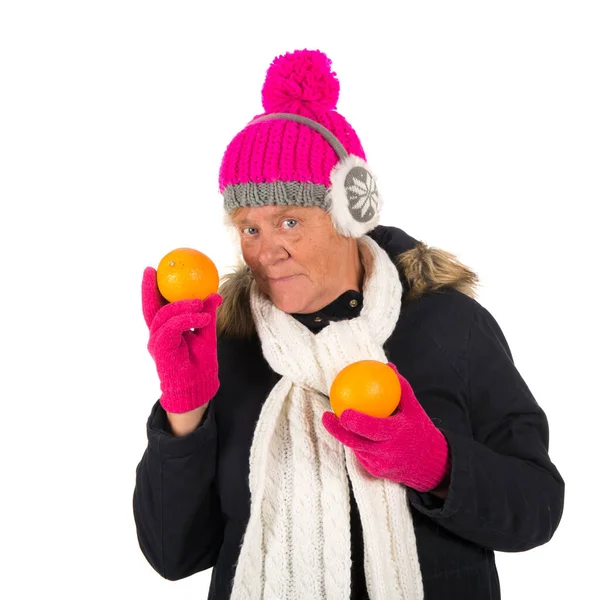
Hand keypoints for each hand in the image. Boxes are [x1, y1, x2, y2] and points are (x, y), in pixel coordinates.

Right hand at [142, 266, 221, 412]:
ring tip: (199, 302)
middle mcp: (158, 335)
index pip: (157, 306)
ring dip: (182, 306)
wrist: (198, 386)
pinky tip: (201, 317)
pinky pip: (172, 328)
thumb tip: (215, 295)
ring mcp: (157, 342)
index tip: (153, 270)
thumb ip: (207, 315)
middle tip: (155, 272)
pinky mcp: (161, 349)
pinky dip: (186, 319)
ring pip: (164, 316)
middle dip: (150, 288)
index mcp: (166, 330)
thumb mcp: (206, 333)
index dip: (152, 288)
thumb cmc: (200, 363)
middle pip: (150, 308)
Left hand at [322, 363, 449, 492]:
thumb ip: (401, 388)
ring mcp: (381, 465)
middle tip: (326, 416)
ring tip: (332, 420)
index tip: (342, 410)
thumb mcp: (415, 409)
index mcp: (397, 435)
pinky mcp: (376, 473)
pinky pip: (361, 456)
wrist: (434, 466)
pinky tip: (349, 432)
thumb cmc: (421, 431)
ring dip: (345, 435)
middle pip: (355, 442)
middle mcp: (388, 452)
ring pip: (356, 449)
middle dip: (336, 430)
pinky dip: (356, 444)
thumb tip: (387, 367)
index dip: (355, 422)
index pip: (372, 429)